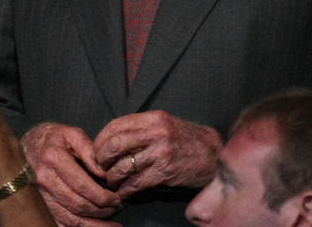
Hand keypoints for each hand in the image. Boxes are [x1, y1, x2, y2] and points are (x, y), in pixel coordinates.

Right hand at [21, 123, 120, 225]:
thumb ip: (89, 150)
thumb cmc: (50, 138)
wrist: (24, 146)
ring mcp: (39, 195)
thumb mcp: (71, 133)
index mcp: (53, 159)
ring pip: (70, 219)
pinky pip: (59, 223)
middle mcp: (44, 179)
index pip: (83, 186)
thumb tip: (104, 173)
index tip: (117, 198)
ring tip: (112, 223)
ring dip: (94, 224)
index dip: (103, 196)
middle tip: (116, 208)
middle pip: (78, 205)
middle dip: (102, 210)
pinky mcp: (39, 205)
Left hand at [93, 111, 220, 198]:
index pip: (116, 125)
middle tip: (100, 167)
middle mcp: (156, 133)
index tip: (97, 150)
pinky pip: (137, 183)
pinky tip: (123, 192)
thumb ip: (141, 128)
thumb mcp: (164, 124)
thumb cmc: (186, 139)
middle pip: (115, 145)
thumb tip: (113, 138)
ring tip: (111, 182)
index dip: (101, 139)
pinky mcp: (166, 172)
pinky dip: (126, 190)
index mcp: (152, 118)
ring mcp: (161, 152)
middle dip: (102, 158)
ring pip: (124, 166)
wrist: (214, 154)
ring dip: (112, 177)